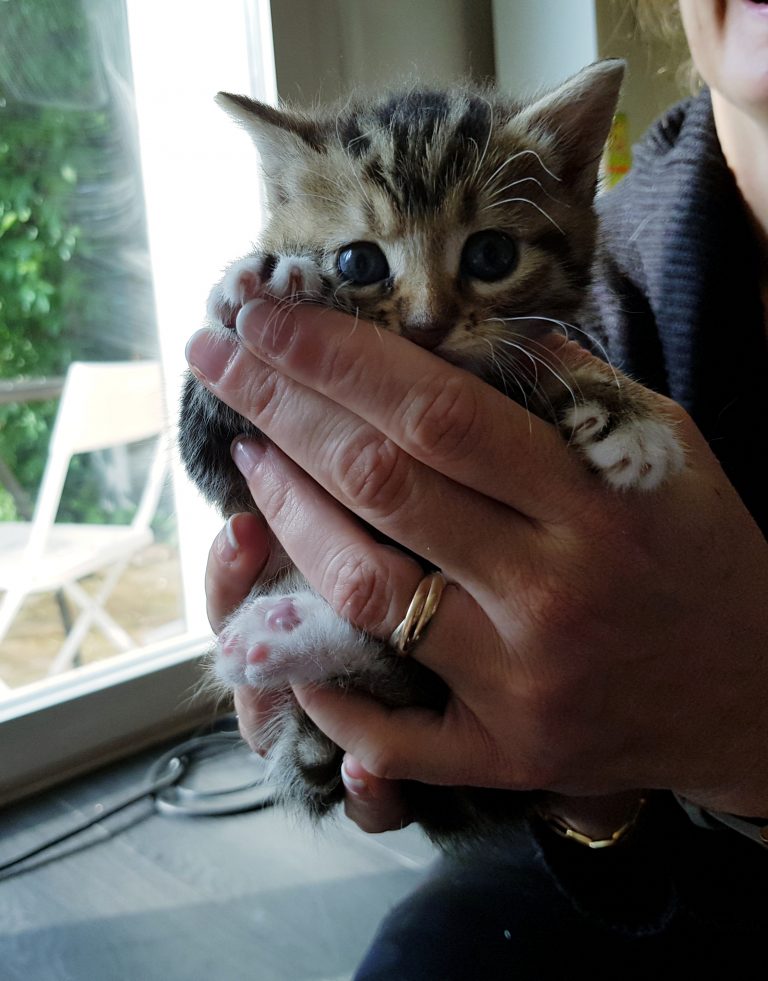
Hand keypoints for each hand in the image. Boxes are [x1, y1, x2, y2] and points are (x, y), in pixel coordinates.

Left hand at [187, 298, 767, 817]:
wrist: (758, 694)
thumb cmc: (708, 557)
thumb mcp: (665, 450)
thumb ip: (573, 390)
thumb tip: (472, 334)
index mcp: (590, 503)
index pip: (435, 410)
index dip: (336, 355)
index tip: (266, 314)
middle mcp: (546, 592)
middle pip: (380, 484)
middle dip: (279, 407)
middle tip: (218, 357)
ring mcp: (519, 683)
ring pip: (365, 591)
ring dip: (286, 515)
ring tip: (248, 456)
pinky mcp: (507, 753)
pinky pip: (389, 734)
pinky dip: (321, 684)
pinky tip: (277, 623)